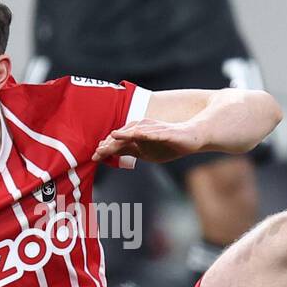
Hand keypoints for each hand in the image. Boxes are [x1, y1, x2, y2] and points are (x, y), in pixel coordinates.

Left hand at [92, 118, 207, 163]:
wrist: (193, 137)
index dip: (106, 148)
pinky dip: (143, 132)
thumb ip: (131, 151)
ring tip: (109, 142)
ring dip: (121, 137)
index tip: (94, 156)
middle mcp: (143, 130)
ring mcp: (154, 130)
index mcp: (137, 136)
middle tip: (96, 153)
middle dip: (109, 145)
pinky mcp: (166, 132)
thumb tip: (113, 156)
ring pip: (134, 132)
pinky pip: (153, 132)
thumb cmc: (169, 144)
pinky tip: (135, 134)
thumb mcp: (147, 152)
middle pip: (122, 137)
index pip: (118, 142)